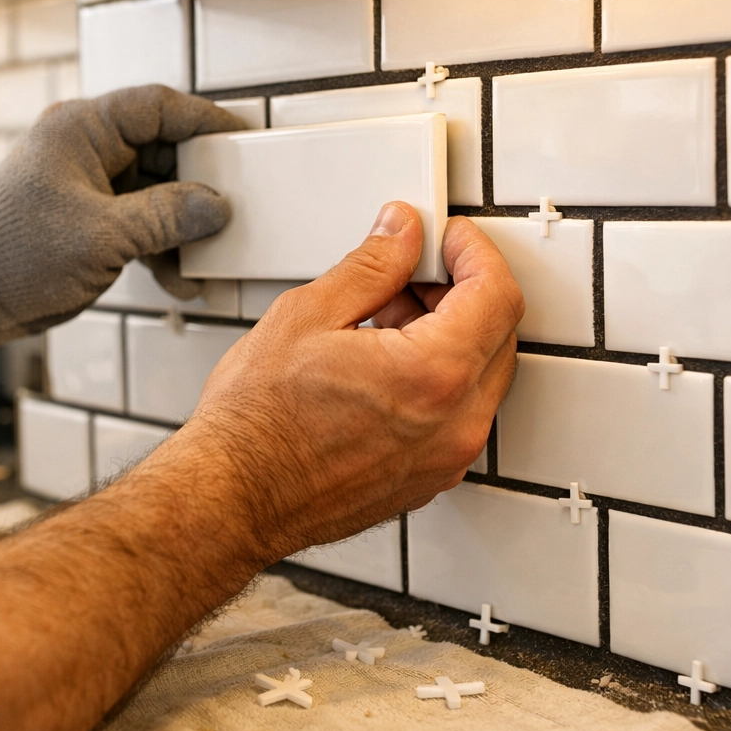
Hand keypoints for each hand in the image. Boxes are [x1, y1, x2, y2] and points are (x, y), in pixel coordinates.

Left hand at [0, 85, 242, 355]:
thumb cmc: (14, 255)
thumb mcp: (103, 236)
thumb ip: (167, 217)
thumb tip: (217, 207)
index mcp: (81, 129)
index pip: (157, 107)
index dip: (204, 120)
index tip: (243, 139)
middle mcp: (85, 148)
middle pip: (162, 150)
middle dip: (197, 185)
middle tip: (233, 206)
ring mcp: (87, 185)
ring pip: (155, 191)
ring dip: (181, 226)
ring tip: (205, 257)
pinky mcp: (88, 219)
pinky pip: (139, 221)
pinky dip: (160, 247)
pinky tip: (180, 280)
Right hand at [179, 202, 522, 558]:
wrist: (232, 495)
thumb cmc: (256, 423)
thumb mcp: (307, 315)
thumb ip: (371, 266)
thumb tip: (401, 235)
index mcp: (432, 375)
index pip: (496, 294)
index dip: (475, 252)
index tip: (448, 238)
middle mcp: (454, 424)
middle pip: (498, 333)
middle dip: (463, 290)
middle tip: (410, 270)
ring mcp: (445, 459)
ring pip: (481, 375)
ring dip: (451, 334)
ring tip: (384, 317)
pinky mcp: (429, 478)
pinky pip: (459, 413)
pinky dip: (439, 377)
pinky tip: (384, 362)